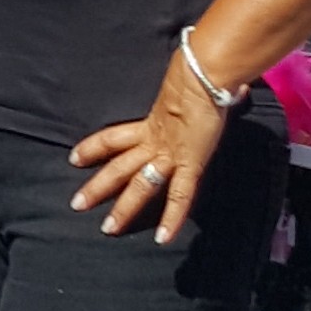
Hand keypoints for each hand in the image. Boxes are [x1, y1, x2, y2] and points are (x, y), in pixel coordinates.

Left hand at [73, 54, 231, 244]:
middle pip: (118, 166)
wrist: (204, 73)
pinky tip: (163, 238)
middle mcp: (154, 141)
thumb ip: (200, 93)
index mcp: (151, 122)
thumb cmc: (201, 73)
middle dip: (97, 186)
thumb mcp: (189, 87)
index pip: (113, 138)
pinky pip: (180, 195)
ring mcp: (170, 154)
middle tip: (76, 204)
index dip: (93, 148)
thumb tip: (236, 87)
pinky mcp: (190, 163)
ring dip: (123, 208)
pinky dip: (172, 218)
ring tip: (107, 229)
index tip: (74, 158)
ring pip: (140, 185)